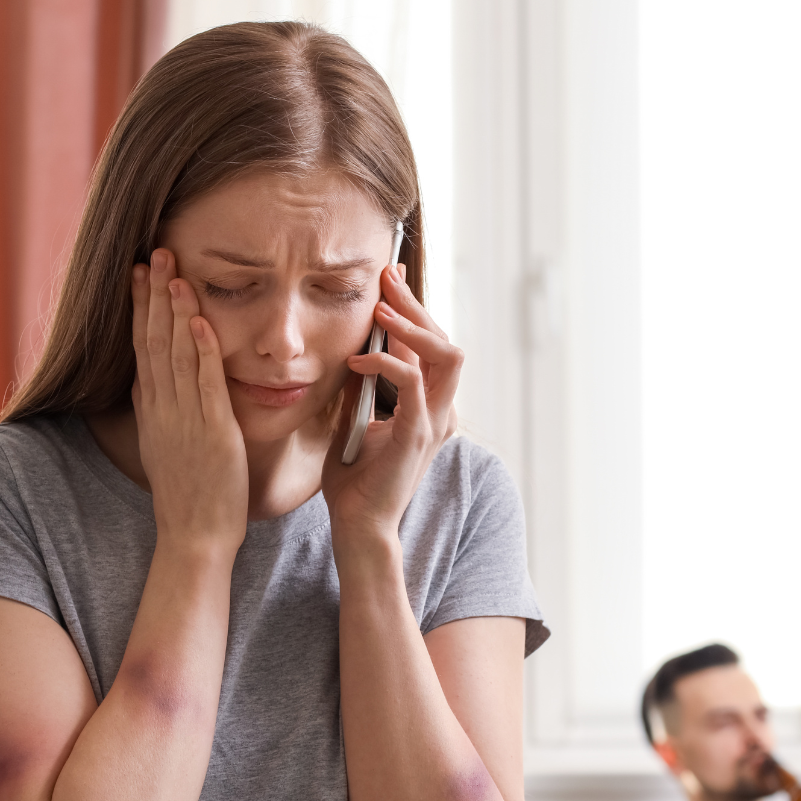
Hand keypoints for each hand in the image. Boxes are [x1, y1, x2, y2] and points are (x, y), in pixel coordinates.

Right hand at [132, 248, 247, 555]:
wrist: (194, 534)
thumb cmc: (189, 494)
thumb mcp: (167, 445)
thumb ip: (162, 412)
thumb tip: (154, 384)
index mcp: (152, 410)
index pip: (143, 348)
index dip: (141, 308)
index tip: (140, 273)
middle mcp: (163, 408)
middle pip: (154, 341)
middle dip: (154, 295)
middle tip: (156, 252)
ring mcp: (185, 418)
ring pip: (176, 354)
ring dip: (174, 310)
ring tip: (173, 271)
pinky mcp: (212, 431)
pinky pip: (205, 384)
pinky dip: (201, 351)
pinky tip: (198, 320)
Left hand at [321, 264, 462, 546]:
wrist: (358, 525)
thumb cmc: (354, 482)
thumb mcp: (353, 420)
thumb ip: (361, 388)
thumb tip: (353, 351)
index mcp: (427, 405)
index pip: (428, 345)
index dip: (412, 307)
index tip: (388, 276)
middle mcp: (439, 409)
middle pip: (444, 339)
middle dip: (415, 303)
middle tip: (387, 275)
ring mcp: (433, 421)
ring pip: (447, 354)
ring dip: (415, 326)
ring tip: (381, 310)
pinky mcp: (417, 435)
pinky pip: (413, 383)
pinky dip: (386, 363)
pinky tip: (356, 362)